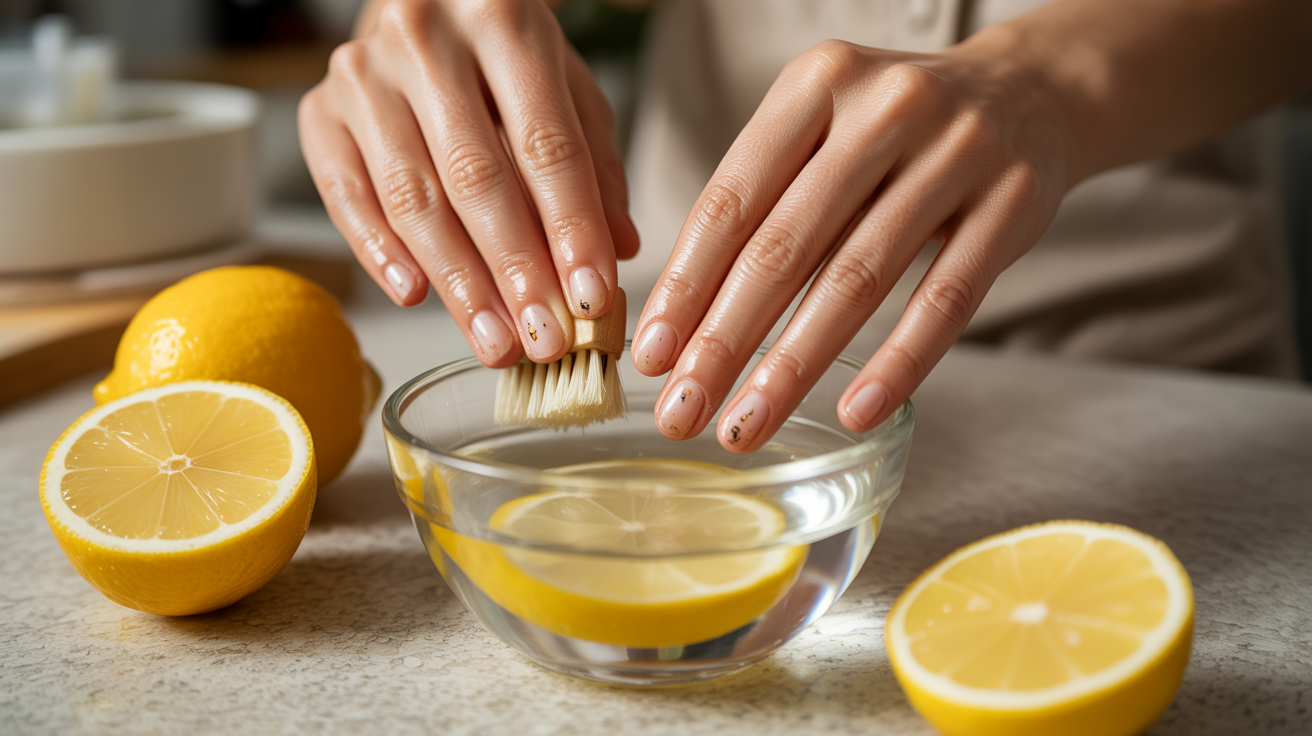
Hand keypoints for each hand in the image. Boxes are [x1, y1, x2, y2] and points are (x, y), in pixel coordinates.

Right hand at [298, 0, 638, 366]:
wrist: (423, 0)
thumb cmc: (502, 55)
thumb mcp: (567, 88)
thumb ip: (595, 167)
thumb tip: (618, 251)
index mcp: (503, 21)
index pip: (544, 144)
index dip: (571, 228)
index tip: (591, 297)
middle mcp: (425, 39)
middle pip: (475, 176)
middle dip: (515, 270)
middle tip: (544, 338)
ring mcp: (363, 74)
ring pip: (413, 196)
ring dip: (457, 281)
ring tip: (495, 340)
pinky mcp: (320, 110)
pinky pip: (346, 195)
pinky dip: (379, 252)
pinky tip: (416, 296)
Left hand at [632, 36, 1069, 450]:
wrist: (1029, 93)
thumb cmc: (895, 132)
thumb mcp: (821, 131)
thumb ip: (760, 203)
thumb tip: (680, 320)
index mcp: (816, 83)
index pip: (732, 200)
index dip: (686, 285)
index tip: (652, 355)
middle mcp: (885, 107)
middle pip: (784, 245)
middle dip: (724, 340)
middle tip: (683, 410)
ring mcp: (956, 152)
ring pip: (858, 278)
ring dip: (794, 365)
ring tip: (747, 424)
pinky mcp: (1013, 203)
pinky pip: (946, 299)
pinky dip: (897, 363)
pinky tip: (855, 412)